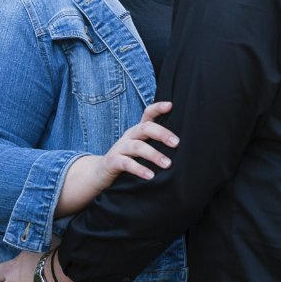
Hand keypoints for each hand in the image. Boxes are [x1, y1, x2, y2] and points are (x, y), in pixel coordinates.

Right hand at [57, 101, 178, 215]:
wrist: (99, 173)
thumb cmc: (127, 158)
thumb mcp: (141, 147)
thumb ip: (155, 143)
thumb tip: (181, 144)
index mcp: (137, 131)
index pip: (147, 114)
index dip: (158, 108)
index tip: (171, 105)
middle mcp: (129, 136)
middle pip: (145, 128)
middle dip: (161, 133)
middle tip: (176, 143)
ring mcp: (120, 148)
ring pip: (138, 146)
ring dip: (154, 154)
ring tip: (167, 164)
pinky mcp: (113, 162)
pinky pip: (127, 163)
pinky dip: (139, 169)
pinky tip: (150, 175)